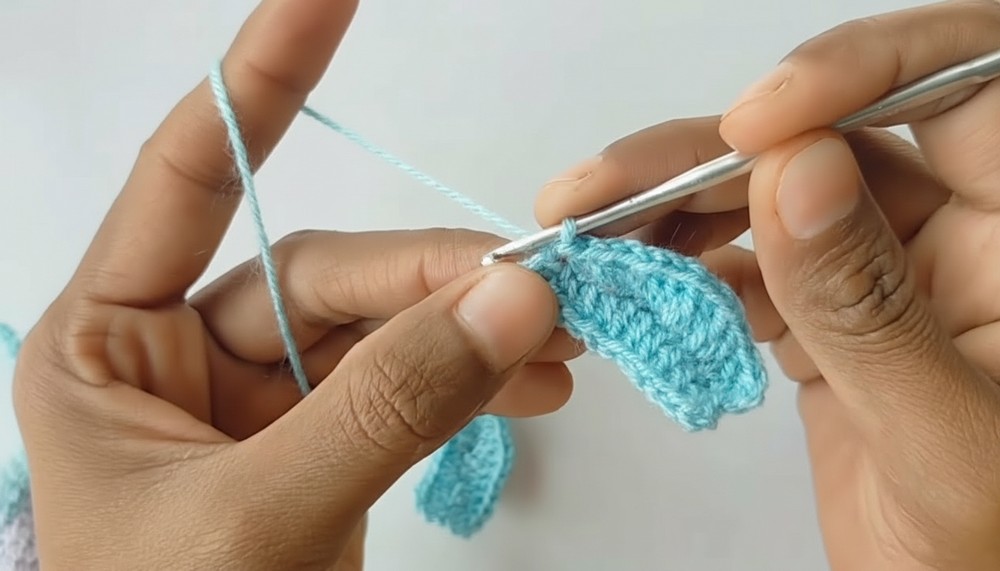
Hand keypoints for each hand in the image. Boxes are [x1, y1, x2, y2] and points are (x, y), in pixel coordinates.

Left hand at [12, 1, 576, 567]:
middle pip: (325, 275)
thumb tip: (510, 300)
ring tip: (560, 340)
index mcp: (106, 345)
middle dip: (434, 278)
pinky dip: (473, 384)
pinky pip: (408, 390)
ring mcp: (258, 406)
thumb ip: (387, 406)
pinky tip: (537, 385)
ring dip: (472, 329)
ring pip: (382, 331)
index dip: (261, 78)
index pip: (191, 177)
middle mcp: (179, 357)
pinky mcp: (321, 451)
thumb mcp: (265, 520)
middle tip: (541, 289)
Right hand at [535, 2, 999, 568]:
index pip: (966, 89)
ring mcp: (891, 276)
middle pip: (831, 139)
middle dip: (710, 154)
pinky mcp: (832, 317)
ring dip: (679, 208)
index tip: (752, 124)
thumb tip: (799, 167)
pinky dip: (689, 269)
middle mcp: (963, 236)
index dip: (855, 75)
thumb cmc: (990, 558)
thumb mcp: (940, 443)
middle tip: (603, 188)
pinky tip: (640, 284)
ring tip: (594, 235)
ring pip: (777, 197)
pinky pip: (755, 265)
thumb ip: (870, 306)